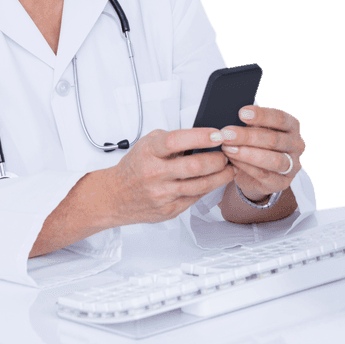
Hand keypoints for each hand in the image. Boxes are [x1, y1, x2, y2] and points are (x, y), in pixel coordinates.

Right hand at [104, 127, 234, 225]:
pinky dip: (209, 188)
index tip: (218, 134)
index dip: (200, 136)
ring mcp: (162, 194)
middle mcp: (154, 174)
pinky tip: (215, 180)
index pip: (176, 141)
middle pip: (195, 166)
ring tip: (230, 167)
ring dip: (221, 176)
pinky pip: (196, 198)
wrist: (114, 196)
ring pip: (201, 185)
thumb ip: (172, 140)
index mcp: (148, 152)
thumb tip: (204, 137)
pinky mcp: (169, 210)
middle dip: (218, 159)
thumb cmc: (135, 166)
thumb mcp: (148, 144)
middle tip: (228, 153)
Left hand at [221, 105, 304, 202]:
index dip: (261, 115)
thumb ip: (249, 124)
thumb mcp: (255, 129)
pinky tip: (233, 161)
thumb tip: (232, 118)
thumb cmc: (256, 142)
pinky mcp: (283, 182)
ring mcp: (293, 165)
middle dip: (247, 136)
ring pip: (274, 160)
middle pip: (274, 139)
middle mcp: (297, 144)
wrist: (257, 171)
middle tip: (226, 134)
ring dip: (248, 154)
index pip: (280, 118)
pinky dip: (247, 167)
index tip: (241, 113)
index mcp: (292, 125)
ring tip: (228, 149)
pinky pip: (265, 175)